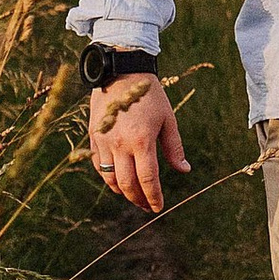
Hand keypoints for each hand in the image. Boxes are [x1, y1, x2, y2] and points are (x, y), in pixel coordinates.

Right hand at [90, 76, 187, 215]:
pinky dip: (108, 177)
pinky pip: (99, 165)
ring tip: (134, 195)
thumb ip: (174, 148)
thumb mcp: (167, 119)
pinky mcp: (94, 136)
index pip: (147, 179)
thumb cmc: (150, 95)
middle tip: (147, 206)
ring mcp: (104, 141)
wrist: (121, 72)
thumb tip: (184, 170)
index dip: (153, 197)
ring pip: (110, 178)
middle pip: (127, 184)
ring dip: (122, 191)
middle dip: (139, 199)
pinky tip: (118, 179)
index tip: (158, 207)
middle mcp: (120, 144)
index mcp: (142, 141)